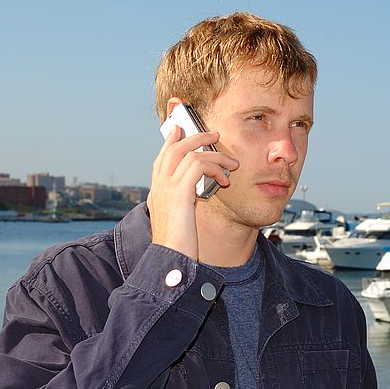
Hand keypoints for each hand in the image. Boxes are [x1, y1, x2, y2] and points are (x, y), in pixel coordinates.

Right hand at [148, 125, 238, 260]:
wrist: (169, 259)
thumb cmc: (177, 245)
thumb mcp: (179, 220)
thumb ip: (182, 204)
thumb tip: (192, 196)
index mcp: (157, 191)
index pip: (162, 158)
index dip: (172, 141)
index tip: (182, 129)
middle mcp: (159, 186)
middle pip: (174, 148)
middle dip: (195, 137)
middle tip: (214, 135)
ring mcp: (166, 187)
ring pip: (189, 153)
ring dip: (214, 155)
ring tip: (231, 163)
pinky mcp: (179, 192)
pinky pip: (198, 165)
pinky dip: (215, 168)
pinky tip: (225, 180)